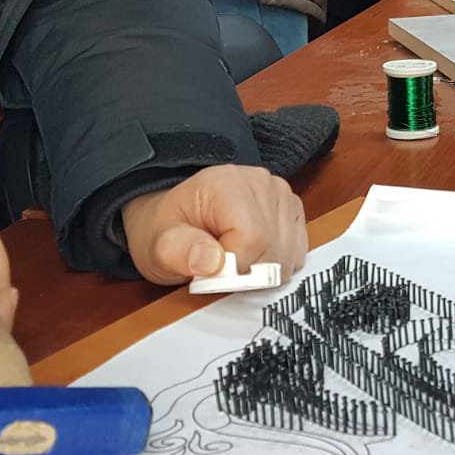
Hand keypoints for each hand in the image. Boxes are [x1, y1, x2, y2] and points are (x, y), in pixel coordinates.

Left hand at [120, 166, 306, 285]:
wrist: (175, 220)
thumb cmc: (168, 229)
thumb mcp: (157, 245)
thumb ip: (177, 252)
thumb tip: (211, 261)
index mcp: (227, 182)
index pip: (253, 237)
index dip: (234, 268)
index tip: (211, 272)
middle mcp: (259, 182)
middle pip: (274, 247)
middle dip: (247, 272)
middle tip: (218, 268)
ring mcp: (279, 194)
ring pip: (288, 254)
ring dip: (261, 271)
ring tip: (232, 261)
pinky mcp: (291, 210)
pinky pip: (296, 252)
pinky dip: (275, 265)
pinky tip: (251, 257)